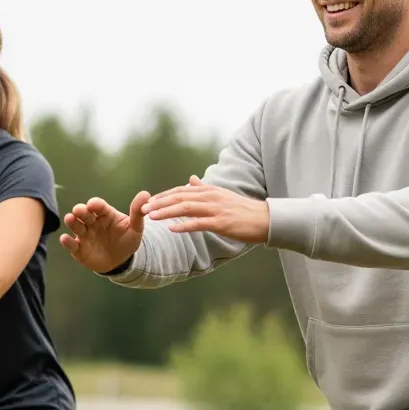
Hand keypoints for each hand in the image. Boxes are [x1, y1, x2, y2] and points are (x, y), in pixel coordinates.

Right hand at [59, 191, 147, 273]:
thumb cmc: (126, 240)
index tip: (93, 204)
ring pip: (76, 226)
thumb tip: (145, 194)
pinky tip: (65, 239)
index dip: (95, 205)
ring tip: (70, 219)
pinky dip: (67, 242)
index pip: (99, 206)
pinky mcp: (78, 249)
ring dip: (72, 222)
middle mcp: (92, 222)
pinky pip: (71, 245)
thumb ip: (138, 212)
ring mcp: (84, 235)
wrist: (121, 261)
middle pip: (84, 214)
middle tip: (79, 210)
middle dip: (81, 211)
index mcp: (105, 214)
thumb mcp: (135, 228)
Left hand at [142, 175, 269, 242]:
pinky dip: (184, 226)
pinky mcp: (221, 223)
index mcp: (209, 191)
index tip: (148, 201)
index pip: (181, 191)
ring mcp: (216, 209)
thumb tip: (190, 179)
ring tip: (152, 217)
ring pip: (186, 209)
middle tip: (143, 209)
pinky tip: (171, 230)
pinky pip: (199, 223)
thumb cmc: (243, 210)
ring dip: (167, 212)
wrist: (265, 219)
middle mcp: (211, 197)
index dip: (163, 196)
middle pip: (180, 198)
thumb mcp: (222, 195)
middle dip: (160, 203)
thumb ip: (204, 188)